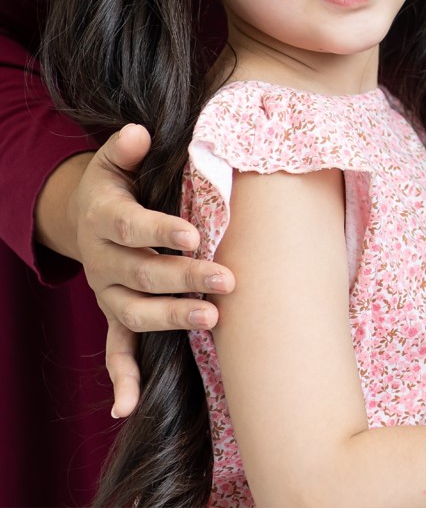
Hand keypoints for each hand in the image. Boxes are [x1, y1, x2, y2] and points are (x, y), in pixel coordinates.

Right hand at [68, 123, 234, 415]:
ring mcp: (108, 291)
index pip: (133, 227)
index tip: (195, 235)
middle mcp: (103, 260)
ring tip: (212, 320)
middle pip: (142, 273)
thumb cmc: (117, 183)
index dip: (161, 232)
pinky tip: (129, 406)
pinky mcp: (113, 313)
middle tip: (227, 279)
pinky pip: (114, 350)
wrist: (84, 216)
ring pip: (134, 312)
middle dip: (185, 278)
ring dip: (172, 318)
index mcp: (105, 219)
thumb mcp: (113, 160)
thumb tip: (139, 132)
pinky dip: (121, 378)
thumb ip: (125, 148)